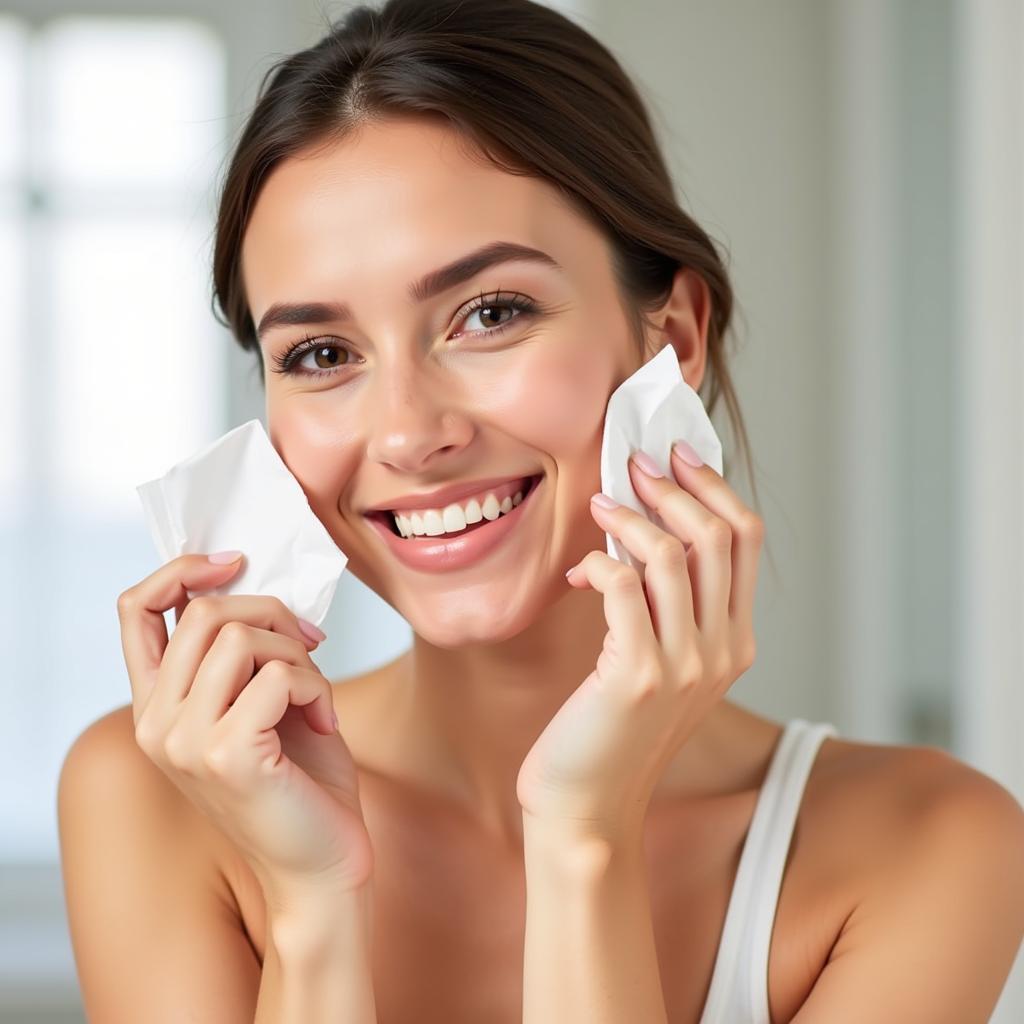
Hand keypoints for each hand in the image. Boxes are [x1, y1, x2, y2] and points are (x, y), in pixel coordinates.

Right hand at [116, 553, 373, 903]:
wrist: (322, 863)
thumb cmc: (300, 779)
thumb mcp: (260, 700)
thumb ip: (241, 652)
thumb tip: (251, 580)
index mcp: (158, 706)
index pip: (135, 610)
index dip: (182, 570)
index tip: (234, 563)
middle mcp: (156, 724)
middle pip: (204, 613)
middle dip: (272, 614)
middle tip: (310, 645)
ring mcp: (185, 742)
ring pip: (243, 639)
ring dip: (299, 655)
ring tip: (318, 696)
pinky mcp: (228, 755)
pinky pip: (282, 676)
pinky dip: (319, 688)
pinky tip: (327, 724)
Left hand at [515, 443, 763, 841]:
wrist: (589, 807)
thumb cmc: (612, 731)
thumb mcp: (656, 662)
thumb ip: (663, 605)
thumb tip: (640, 527)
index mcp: (734, 642)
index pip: (746, 541)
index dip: (714, 487)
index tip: (678, 454)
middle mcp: (722, 651)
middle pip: (719, 536)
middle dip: (675, 487)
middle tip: (635, 466)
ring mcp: (685, 665)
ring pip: (674, 555)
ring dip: (631, 518)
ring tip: (601, 505)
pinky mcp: (639, 675)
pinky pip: (624, 587)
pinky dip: (599, 563)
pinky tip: (578, 571)